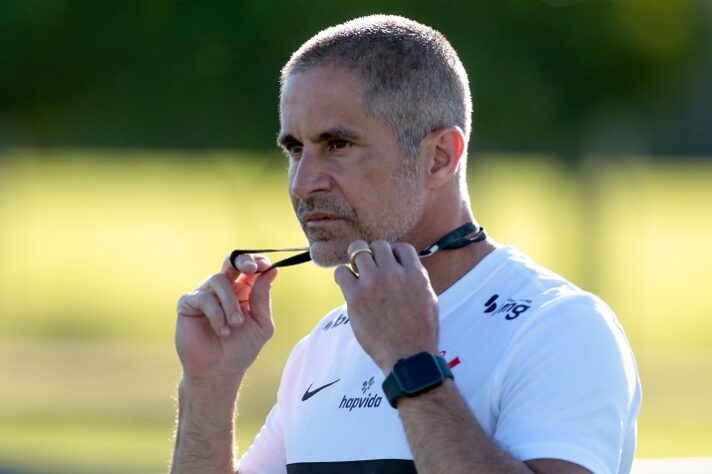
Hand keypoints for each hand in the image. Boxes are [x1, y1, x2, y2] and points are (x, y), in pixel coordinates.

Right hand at [175, 254, 277, 387]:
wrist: (219, 372)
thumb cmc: (241, 349)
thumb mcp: (261, 324)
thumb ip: (263, 297)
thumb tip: (272, 270)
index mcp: (244, 291)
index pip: (250, 267)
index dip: (257, 261)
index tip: (265, 266)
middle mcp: (224, 289)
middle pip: (231, 261)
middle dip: (242, 261)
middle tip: (250, 269)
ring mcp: (205, 294)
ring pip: (218, 280)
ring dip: (230, 303)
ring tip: (236, 324)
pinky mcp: (188, 304)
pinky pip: (203, 298)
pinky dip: (216, 314)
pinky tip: (222, 331)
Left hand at [334, 240, 439, 372]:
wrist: (408, 357)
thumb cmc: (420, 333)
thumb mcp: (429, 299)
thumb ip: (417, 278)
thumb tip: (405, 266)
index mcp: (415, 274)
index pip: (401, 247)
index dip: (394, 254)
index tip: (390, 265)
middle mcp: (394, 274)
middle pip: (378, 245)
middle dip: (375, 254)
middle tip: (372, 268)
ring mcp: (373, 284)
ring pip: (358, 251)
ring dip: (357, 260)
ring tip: (358, 272)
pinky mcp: (355, 297)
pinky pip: (341, 272)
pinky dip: (343, 275)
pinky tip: (348, 284)